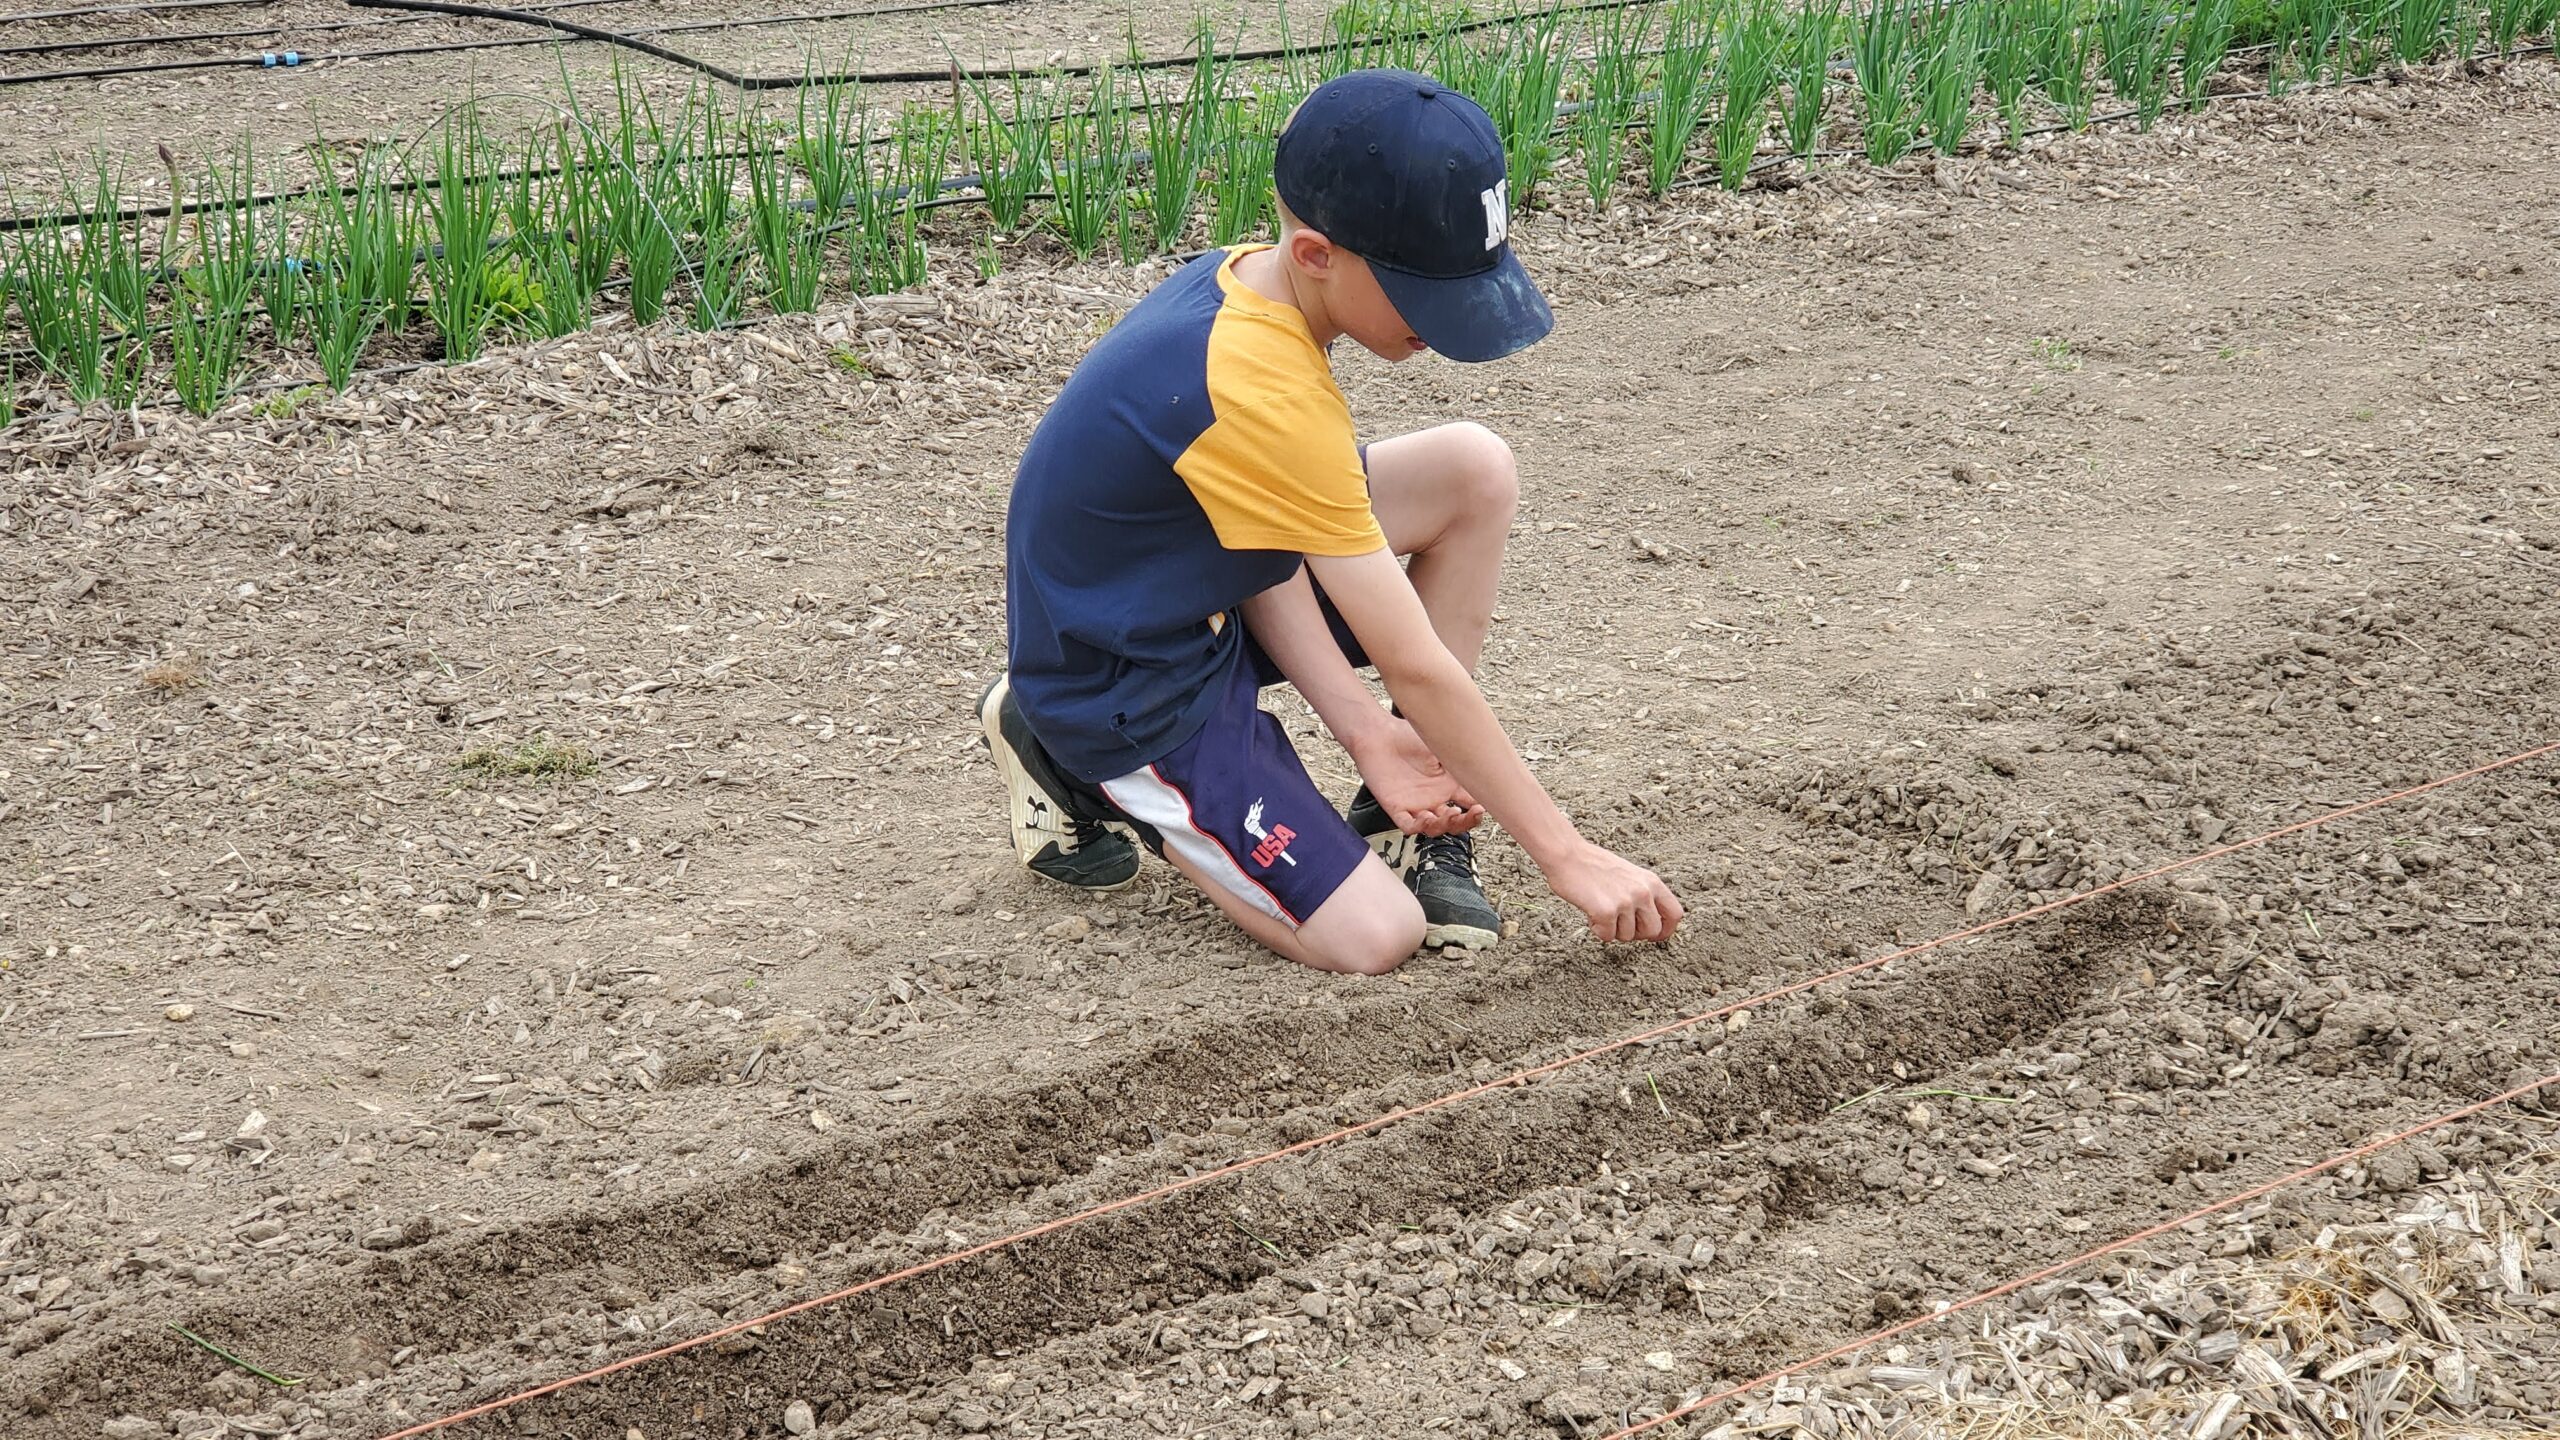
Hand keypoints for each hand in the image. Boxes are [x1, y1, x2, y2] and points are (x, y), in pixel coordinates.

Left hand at [1345, 718, 1483, 837]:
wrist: (1378, 734)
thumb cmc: (1406, 735)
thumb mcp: (1442, 745)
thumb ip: (1461, 758)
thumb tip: (1485, 765)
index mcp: (1448, 783)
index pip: (1470, 802)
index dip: (1480, 807)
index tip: (1490, 803)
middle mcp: (1434, 796)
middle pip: (1456, 821)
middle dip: (1467, 821)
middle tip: (1475, 813)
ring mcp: (1416, 804)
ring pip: (1435, 827)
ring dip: (1446, 825)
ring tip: (1450, 813)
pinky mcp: (1397, 807)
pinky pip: (1409, 825)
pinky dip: (1419, 827)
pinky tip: (1426, 817)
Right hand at [1545, 841, 1684, 943]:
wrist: (1568, 855)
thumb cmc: (1593, 864)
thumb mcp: (1630, 875)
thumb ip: (1643, 894)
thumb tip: (1651, 922)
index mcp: (1652, 882)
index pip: (1675, 914)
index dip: (1666, 930)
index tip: (1654, 935)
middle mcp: (1643, 892)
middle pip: (1652, 931)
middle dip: (1635, 934)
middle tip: (1619, 924)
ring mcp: (1625, 902)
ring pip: (1627, 937)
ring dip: (1612, 930)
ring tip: (1600, 910)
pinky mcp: (1606, 911)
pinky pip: (1607, 936)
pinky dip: (1596, 929)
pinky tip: (1590, 913)